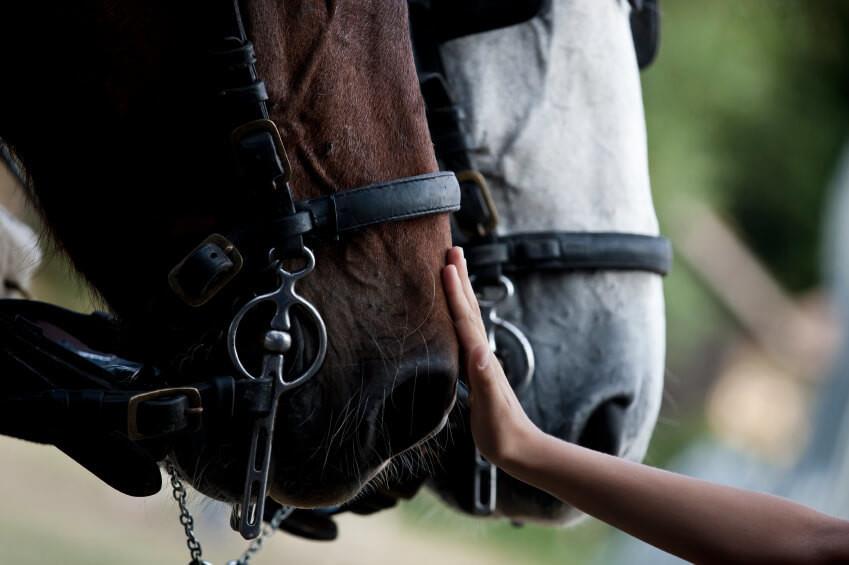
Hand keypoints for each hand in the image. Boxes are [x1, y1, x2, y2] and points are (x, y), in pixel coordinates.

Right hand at [441, 247, 539, 468]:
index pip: (466, 319)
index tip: (447, 265)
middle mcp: (482, 354)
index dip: (455, 293)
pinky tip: (454, 315)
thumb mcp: (492, 408)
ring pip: (468, 318)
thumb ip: (487, 380)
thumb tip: (479, 351)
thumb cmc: (503, 431)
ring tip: (452, 270)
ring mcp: (480, 361)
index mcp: (481, 359)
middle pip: (469, 309)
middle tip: (452, 250)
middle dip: (461, 279)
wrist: (519, 449)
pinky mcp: (477, 370)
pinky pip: (464, 334)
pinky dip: (458, 316)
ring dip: (460, 292)